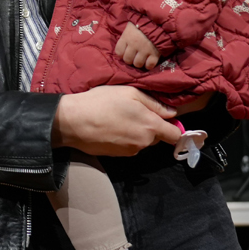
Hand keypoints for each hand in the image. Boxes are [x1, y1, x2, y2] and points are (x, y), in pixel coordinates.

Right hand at [51, 86, 182, 156]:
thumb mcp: (130, 93)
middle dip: (151, 127)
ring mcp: (130, 151)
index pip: (175, 135)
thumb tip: (172, 114)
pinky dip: (124, 139)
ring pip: (142, 142)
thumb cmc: (102, 102)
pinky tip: (112, 128)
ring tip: (119, 119)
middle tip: (134, 113)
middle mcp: (144, 142)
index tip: (166, 121)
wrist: (73, 122)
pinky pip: (129, 147)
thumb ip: (154, 104)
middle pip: (157, 138)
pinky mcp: (118, 156)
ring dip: (137, 133)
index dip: (173, 128)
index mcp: (150, 126)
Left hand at [114, 22, 159, 69]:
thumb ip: (126, 35)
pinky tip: (149, 62)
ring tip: (142, 59)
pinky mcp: (155, 53)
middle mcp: (134, 45)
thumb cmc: (143, 21)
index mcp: (127, 37)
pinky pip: (149, 65)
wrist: (159, 20)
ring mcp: (145, 50)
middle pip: (128, 60)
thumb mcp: (131, 26)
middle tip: (134, 56)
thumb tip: (124, 45)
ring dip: (139, 63)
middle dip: (130, 60)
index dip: (122, 54)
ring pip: (138, 64)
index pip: (118, 52)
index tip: (125, 52)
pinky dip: (149, 65)